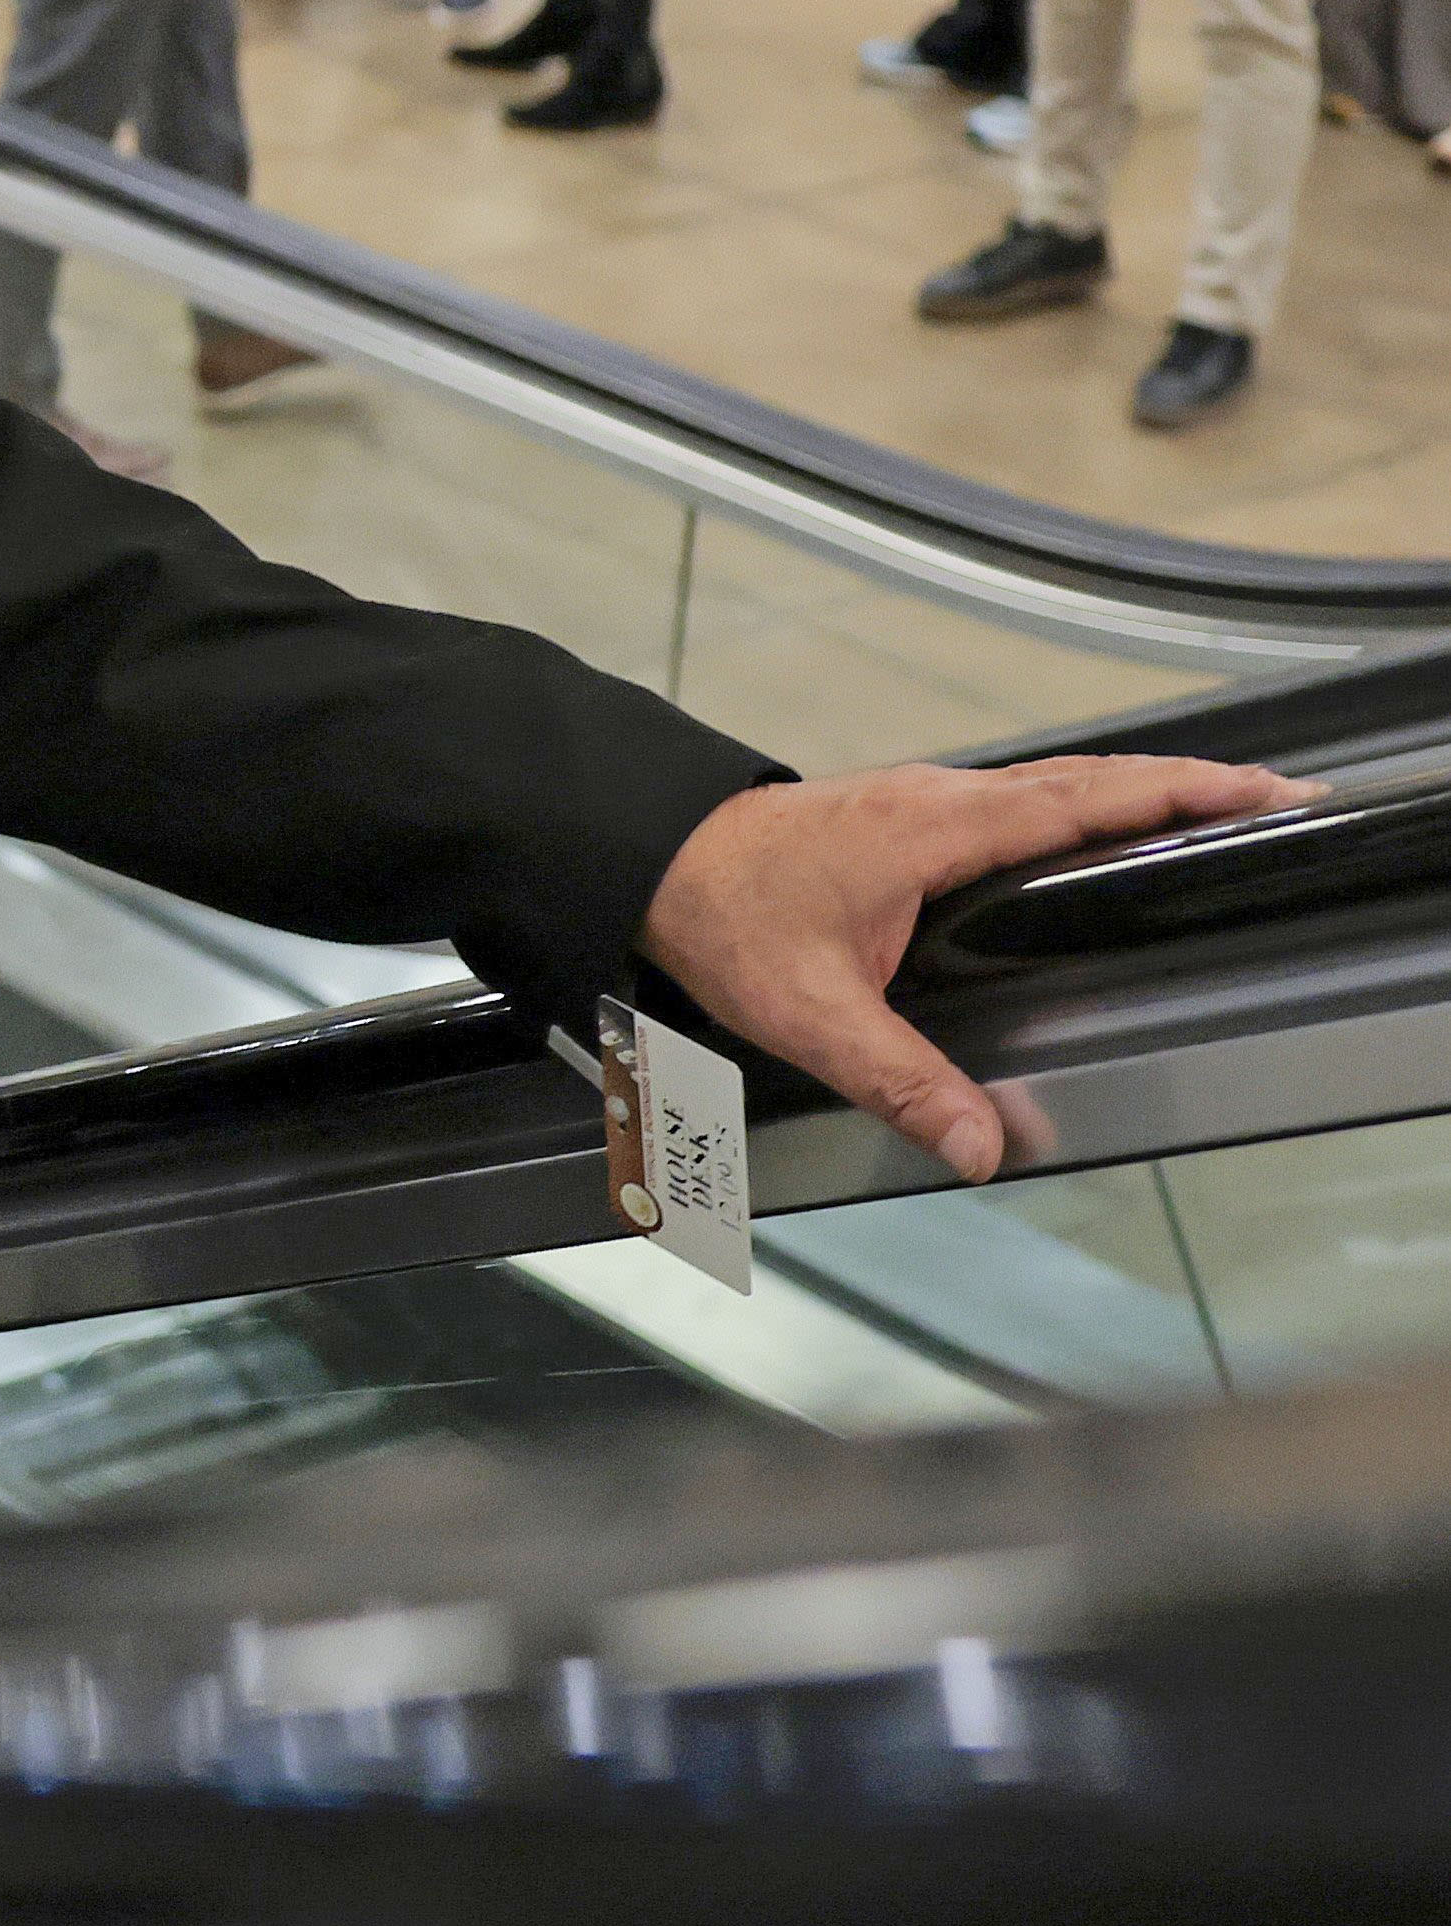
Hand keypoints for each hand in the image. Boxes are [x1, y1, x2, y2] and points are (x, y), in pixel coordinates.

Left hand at [636, 754, 1314, 1181]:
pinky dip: (1085, 801)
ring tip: (1223, 807)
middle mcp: (942, 796)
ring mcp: (925, 798)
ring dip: (1142, 791)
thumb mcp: (808, 1010)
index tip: (1266, 793)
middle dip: (1194, 787)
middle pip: (1095, 781)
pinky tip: (1105, 830)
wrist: (643, 852)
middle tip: (1282, 799)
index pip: (1091, 801)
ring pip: (1059, 782)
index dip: (1185, 795)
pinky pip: (1022, 796)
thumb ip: (900, 1080)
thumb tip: (983, 1145)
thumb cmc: (718, 913)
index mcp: (938, 827)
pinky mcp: (908, 812)